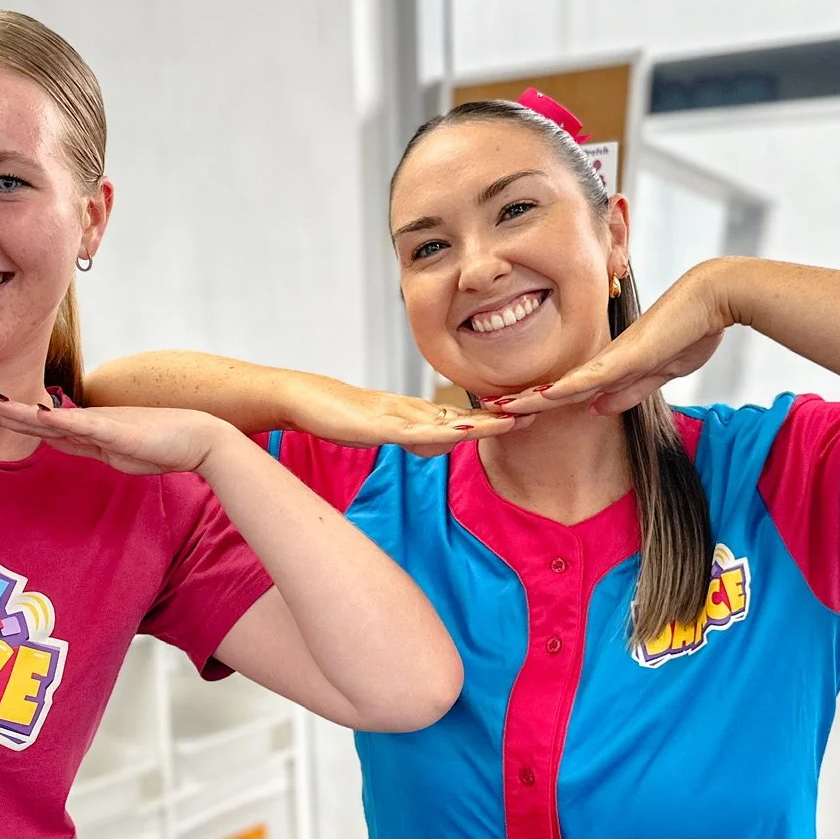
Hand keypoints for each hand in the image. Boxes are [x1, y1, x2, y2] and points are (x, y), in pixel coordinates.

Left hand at [0, 397, 226, 474]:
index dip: (10, 416)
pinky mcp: (117, 432)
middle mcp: (88, 423)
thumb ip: (88, 445)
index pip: (40, 424)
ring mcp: (101, 425)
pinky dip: (59, 420)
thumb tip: (60, 438)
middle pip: (36, 417)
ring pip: (51, 418)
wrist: (199, 440)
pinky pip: (83, 426)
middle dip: (1, 411)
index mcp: (87, 430)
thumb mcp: (115, 451)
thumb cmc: (162, 445)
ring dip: (19, 412)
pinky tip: (38, 414)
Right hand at [286, 375, 514, 455]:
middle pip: (464, 416)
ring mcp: (396, 416)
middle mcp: (411, 410)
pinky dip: (441, 431)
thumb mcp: (380, 430)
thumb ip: (407, 434)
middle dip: (501, 416)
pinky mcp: (378, 425)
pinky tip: (461, 432)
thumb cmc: (336, 413)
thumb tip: (433, 442)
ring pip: (447, 421)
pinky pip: (414, 430)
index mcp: (414, 413)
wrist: (299, 396)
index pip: (461, 418)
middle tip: (540, 409)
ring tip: (514, 420)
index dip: (493, 419)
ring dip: (481, 422)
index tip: (525, 416)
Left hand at [489, 267, 730, 416]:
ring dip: (530, 399)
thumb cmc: (690, 330)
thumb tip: (594, 409)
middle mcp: (604, 362)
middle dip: (523, 402)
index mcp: (611, 368)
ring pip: (562, 385)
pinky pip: (590, 376)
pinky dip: (565, 389)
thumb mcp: (659, 373)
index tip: (511, 413)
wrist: (710, 299)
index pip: (566, 391)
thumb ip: (629, 391)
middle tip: (487, 412)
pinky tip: (541, 398)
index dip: (538, 403)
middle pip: (555, 388)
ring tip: (496, 409)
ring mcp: (612, 358)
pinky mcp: (626, 355)